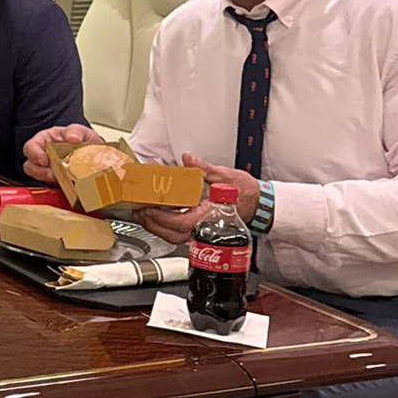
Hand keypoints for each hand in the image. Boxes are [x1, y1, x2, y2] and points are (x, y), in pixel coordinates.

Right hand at [20, 124, 103, 184]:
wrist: (94, 153)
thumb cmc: (82, 140)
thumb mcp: (81, 131)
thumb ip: (76, 131)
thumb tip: (73, 137)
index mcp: (44, 140)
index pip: (31, 147)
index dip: (34, 154)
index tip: (44, 160)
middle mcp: (43, 155)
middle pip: (30, 165)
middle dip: (40, 172)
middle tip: (53, 174)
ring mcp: (48, 169)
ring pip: (38, 177)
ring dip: (48, 179)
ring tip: (61, 179)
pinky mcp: (55, 181)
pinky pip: (51, 186)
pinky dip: (58, 186)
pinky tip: (67, 184)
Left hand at [136, 152, 258, 242]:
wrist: (258, 203)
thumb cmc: (244, 193)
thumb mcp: (226, 176)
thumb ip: (204, 169)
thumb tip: (189, 159)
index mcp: (211, 215)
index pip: (182, 222)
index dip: (162, 217)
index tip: (149, 208)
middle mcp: (205, 227)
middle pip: (174, 234)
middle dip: (153, 224)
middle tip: (139, 211)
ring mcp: (203, 231)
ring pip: (175, 238)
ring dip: (157, 228)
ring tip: (143, 215)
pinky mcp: (200, 230)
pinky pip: (179, 234)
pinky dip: (165, 228)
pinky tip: (156, 217)